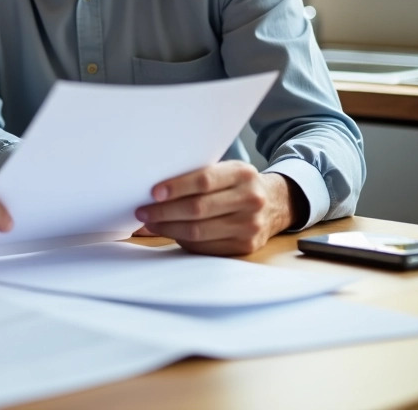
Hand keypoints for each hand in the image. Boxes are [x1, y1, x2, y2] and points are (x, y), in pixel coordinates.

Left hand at [134, 162, 299, 255]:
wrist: (274, 204)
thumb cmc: (237, 185)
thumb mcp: (225, 171)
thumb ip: (196, 177)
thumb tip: (153, 191)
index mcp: (242, 173)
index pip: (204, 180)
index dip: (176, 187)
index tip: (153, 193)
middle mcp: (250, 199)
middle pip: (198, 208)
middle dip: (165, 211)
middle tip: (142, 211)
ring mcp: (250, 225)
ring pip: (199, 231)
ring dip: (168, 228)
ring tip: (150, 223)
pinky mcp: (246, 246)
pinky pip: (206, 247)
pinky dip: (183, 241)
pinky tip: (170, 233)